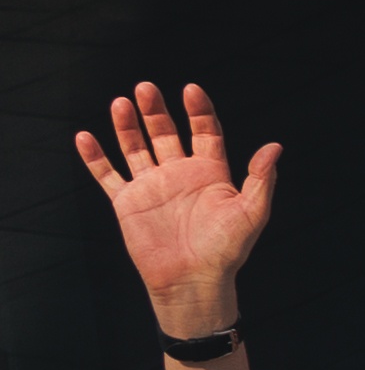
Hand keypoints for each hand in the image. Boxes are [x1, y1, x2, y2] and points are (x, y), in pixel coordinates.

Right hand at [78, 82, 275, 321]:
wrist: (193, 281)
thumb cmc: (226, 250)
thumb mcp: (251, 212)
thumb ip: (260, 179)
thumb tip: (275, 147)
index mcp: (210, 172)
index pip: (205, 132)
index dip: (199, 110)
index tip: (191, 89)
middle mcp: (179, 174)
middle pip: (165, 133)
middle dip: (155, 111)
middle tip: (146, 88)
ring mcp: (152, 186)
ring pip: (135, 147)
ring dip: (127, 126)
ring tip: (120, 102)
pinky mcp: (128, 202)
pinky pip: (107, 175)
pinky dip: (95, 157)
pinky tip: (85, 136)